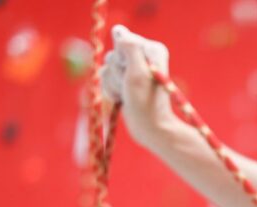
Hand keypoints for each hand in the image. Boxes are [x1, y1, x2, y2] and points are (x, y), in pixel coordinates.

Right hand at [99, 25, 176, 148]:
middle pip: (113, 55)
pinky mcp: (125, 80)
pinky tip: (123, 98)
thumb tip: (118, 30)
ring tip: (128, 95)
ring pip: (107, 67)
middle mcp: (142, 56)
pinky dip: (111, 90)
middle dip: (117, 73)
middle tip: (131, 87)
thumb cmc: (146, 102)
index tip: (133, 73)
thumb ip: (129, 48)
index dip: (121, 58)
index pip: (122, 40)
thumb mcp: (137, 73)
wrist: (149, 127)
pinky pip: (105, 78)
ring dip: (114, 84)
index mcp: (151, 49)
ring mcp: (133, 68)